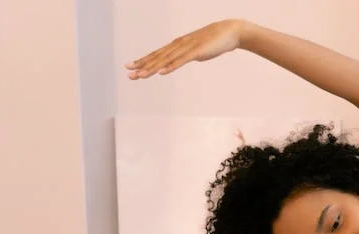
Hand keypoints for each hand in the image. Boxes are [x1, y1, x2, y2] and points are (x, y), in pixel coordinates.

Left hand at [125, 19, 247, 78]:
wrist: (229, 32)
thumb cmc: (214, 41)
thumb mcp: (197, 50)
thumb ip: (187, 55)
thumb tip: (181, 60)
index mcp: (178, 45)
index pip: (157, 54)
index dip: (143, 61)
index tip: (131, 67)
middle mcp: (178, 45)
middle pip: (157, 57)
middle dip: (142, 66)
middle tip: (129, 74)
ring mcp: (187, 48)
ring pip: (166, 60)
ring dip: (152, 68)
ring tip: (140, 76)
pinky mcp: (196, 52)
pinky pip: (181, 60)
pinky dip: (170, 66)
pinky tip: (162, 72)